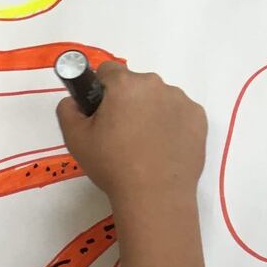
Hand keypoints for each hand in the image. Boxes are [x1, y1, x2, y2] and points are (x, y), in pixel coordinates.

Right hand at [57, 62, 206, 209]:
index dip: (101, 89)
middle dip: (128, 101)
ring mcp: (181, 100)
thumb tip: (73, 100)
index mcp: (125, 85)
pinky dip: (172, 125)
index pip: (108, 71)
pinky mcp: (199, 117)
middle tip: (122, 134)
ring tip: (146, 146)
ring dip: (151, 112)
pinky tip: (165, 149)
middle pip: (136, 85)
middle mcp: (156, 84)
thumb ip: (67, 110)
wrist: (155, 195)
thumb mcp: (76, 139)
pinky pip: (180, 113)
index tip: (102, 112)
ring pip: (159, 98)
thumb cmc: (113, 165)